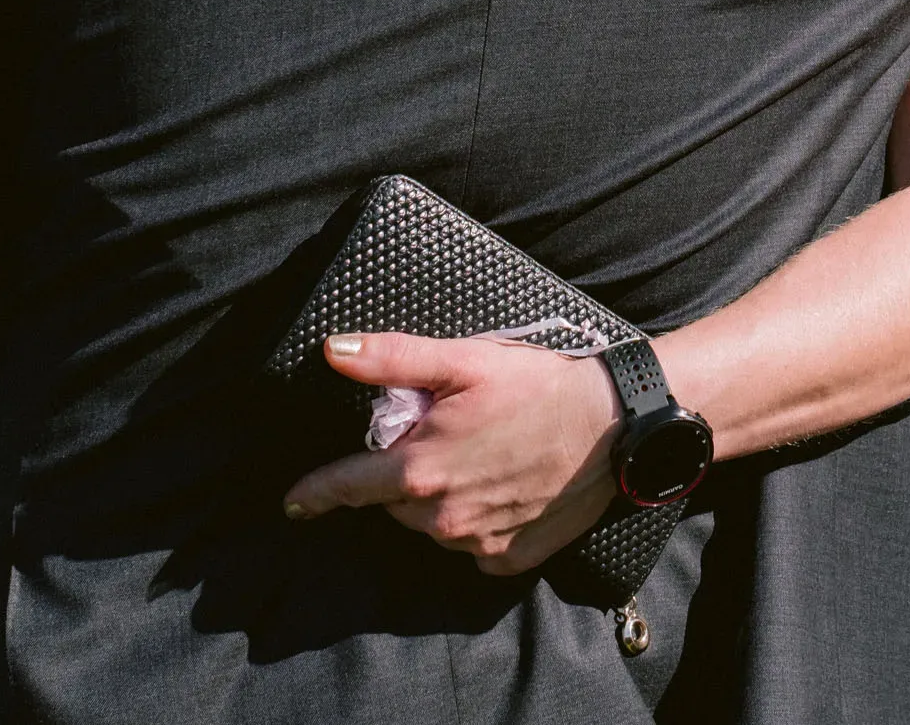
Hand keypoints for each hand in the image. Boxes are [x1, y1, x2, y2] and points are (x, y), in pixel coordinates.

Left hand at [281, 333, 622, 574]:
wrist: (616, 426)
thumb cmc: (538, 386)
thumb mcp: (462, 360)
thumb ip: (391, 359)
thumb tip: (332, 351)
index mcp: (418, 471)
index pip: (346, 486)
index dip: (315, 493)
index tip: (293, 503)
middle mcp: (440, 518)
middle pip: (395, 501)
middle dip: (404, 474)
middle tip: (443, 436)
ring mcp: (476, 542)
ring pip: (433, 524)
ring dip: (441, 497)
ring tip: (482, 455)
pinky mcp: (511, 557)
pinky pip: (475, 543)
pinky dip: (479, 519)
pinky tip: (504, 486)